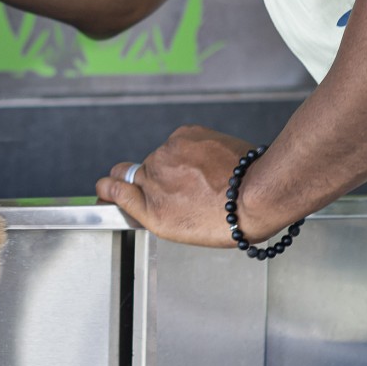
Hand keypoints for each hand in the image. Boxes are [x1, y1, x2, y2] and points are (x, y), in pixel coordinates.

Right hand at [97, 125, 267, 247]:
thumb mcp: (183, 230)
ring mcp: (167, 153)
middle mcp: (152, 178)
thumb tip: (144, 199)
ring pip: (164, 156)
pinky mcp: (184, 135)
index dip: (109, 186)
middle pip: (139, 171)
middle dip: (151, 178)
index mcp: (151, 209)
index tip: (109, 188)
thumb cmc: (228, 220)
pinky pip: (180, 142)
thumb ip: (155, 210)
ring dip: (176, 165)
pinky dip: (190, 151)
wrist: (257, 194)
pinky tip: (209, 164)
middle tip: (176, 188)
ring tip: (204, 179)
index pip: (111, 185)